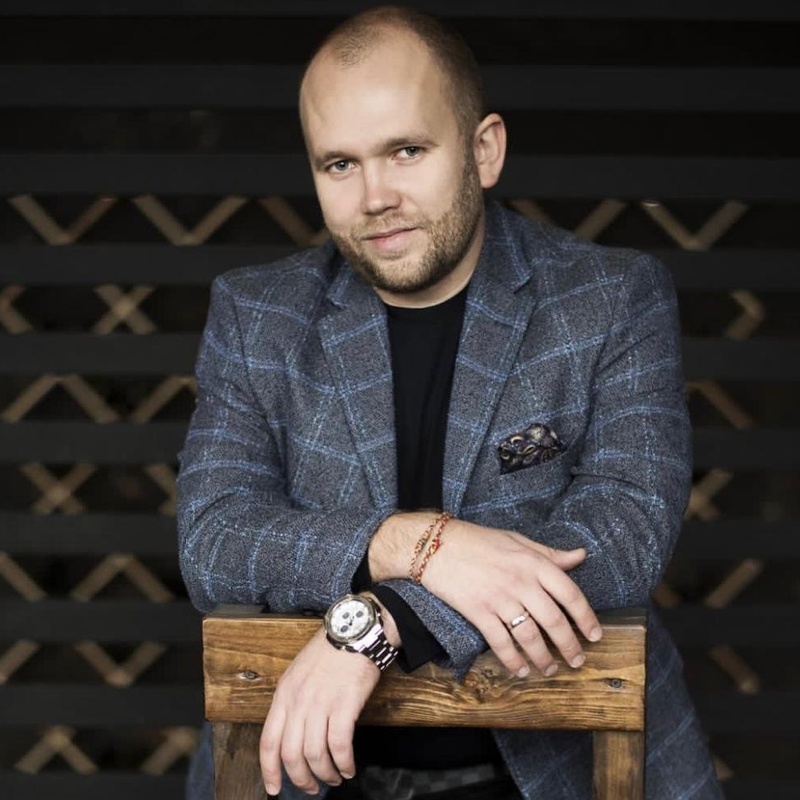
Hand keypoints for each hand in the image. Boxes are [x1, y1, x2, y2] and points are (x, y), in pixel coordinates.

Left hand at [259, 628, 379, 795]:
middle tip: (312, 788)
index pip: (268, 742)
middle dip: (302, 779)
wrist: (354, 631)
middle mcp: (298, 702)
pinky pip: (340, 746)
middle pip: (291, 755)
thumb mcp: (298, 672)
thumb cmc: (329, 651)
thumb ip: (292, 701)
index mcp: (284, 694)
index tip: (275, 788)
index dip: (269, 771)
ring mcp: (321, 703)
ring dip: (325, 774)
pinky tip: (349, 767)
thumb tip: (293, 733)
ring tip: (335, 778)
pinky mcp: (345, 705)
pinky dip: (344, 763)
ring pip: (315, 754)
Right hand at [421, 520, 601, 677]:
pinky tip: (520, 670)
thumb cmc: (478, 540)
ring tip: (551, 669)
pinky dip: (513, 661)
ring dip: (543, 658)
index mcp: (533, 562)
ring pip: (530, 636)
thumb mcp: (517, 540)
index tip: (595, 635)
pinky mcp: (479, 612)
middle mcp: (520, 582)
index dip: (586, 618)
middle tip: (577, 661)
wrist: (437, 545)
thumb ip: (549, 553)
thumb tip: (580, 556)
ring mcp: (499, 598)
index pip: (570, 594)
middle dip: (569, 646)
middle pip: (554, 621)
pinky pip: (501, 642)